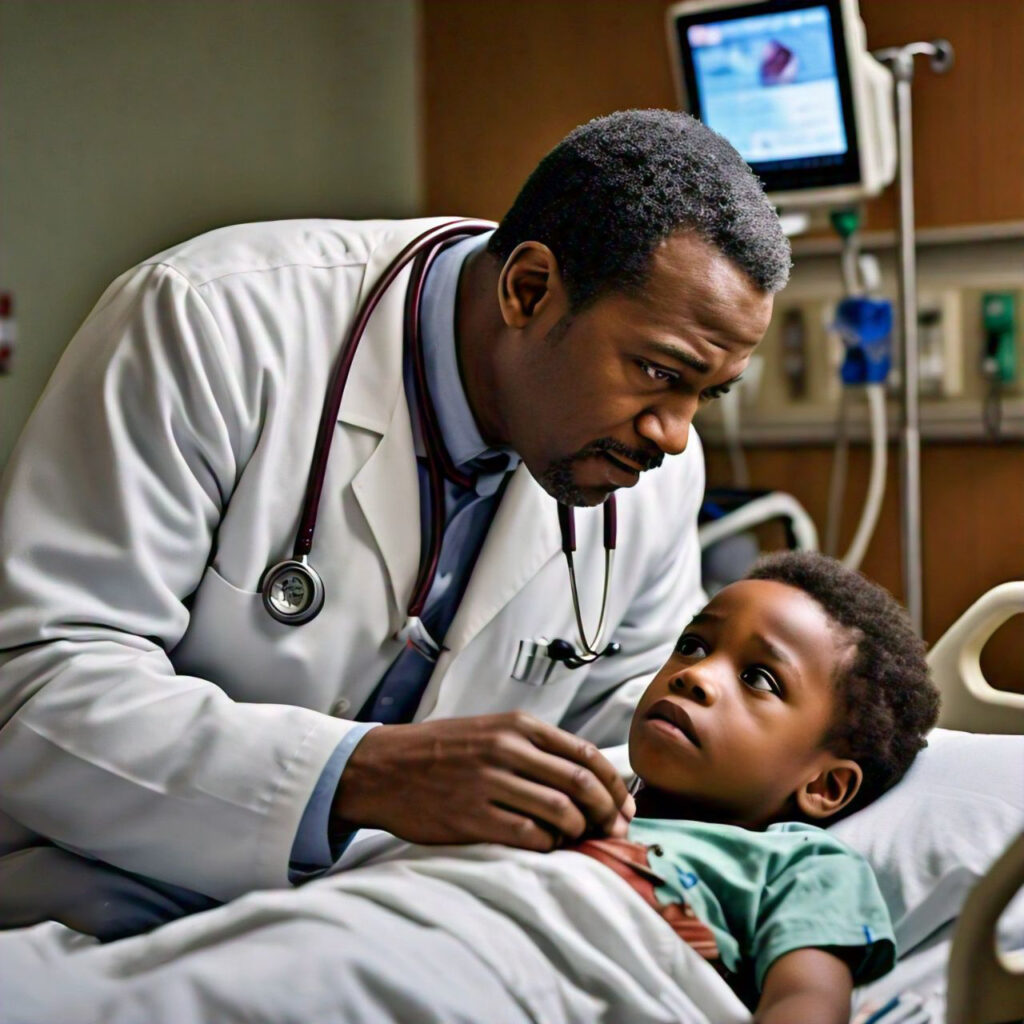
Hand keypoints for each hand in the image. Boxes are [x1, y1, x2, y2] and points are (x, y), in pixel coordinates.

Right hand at [330, 712, 634, 850]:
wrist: (384, 767)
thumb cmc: (442, 751)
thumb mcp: (490, 731)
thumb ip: (535, 748)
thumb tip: (587, 777)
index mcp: (517, 726)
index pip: (586, 754)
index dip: (614, 784)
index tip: (625, 805)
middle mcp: (507, 750)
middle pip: (581, 783)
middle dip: (607, 812)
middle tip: (614, 830)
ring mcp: (489, 783)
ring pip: (560, 811)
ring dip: (578, 831)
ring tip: (576, 838)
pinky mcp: (472, 817)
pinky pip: (528, 836)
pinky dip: (547, 845)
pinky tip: (545, 845)